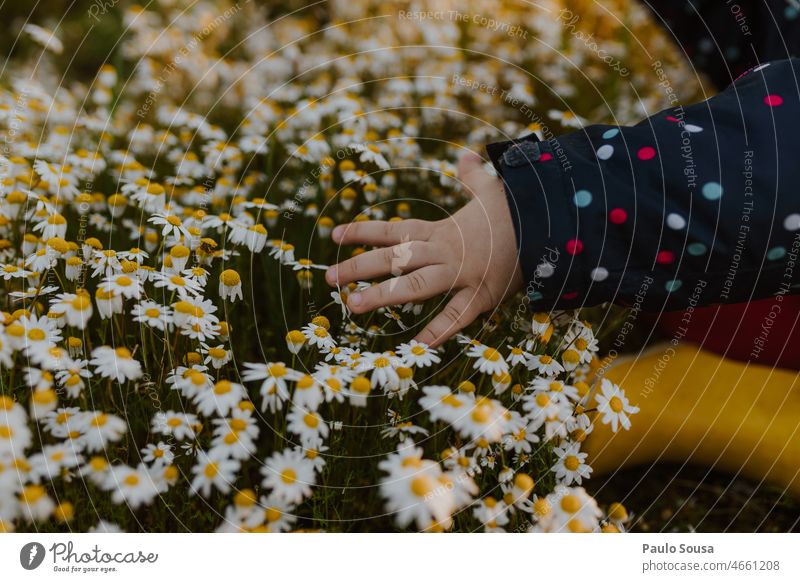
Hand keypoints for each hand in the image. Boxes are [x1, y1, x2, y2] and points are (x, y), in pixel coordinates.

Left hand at [325, 151, 523, 346]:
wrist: (549, 228)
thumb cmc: (516, 212)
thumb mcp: (491, 190)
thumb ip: (472, 176)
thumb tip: (466, 156)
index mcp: (441, 231)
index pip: (394, 230)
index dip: (364, 231)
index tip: (335, 235)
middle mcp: (444, 252)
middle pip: (395, 259)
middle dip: (360, 267)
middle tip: (329, 277)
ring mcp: (461, 275)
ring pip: (415, 286)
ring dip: (382, 296)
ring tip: (352, 306)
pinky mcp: (481, 296)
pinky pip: (456, 317)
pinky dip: (438, 332)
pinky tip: (415, 348)